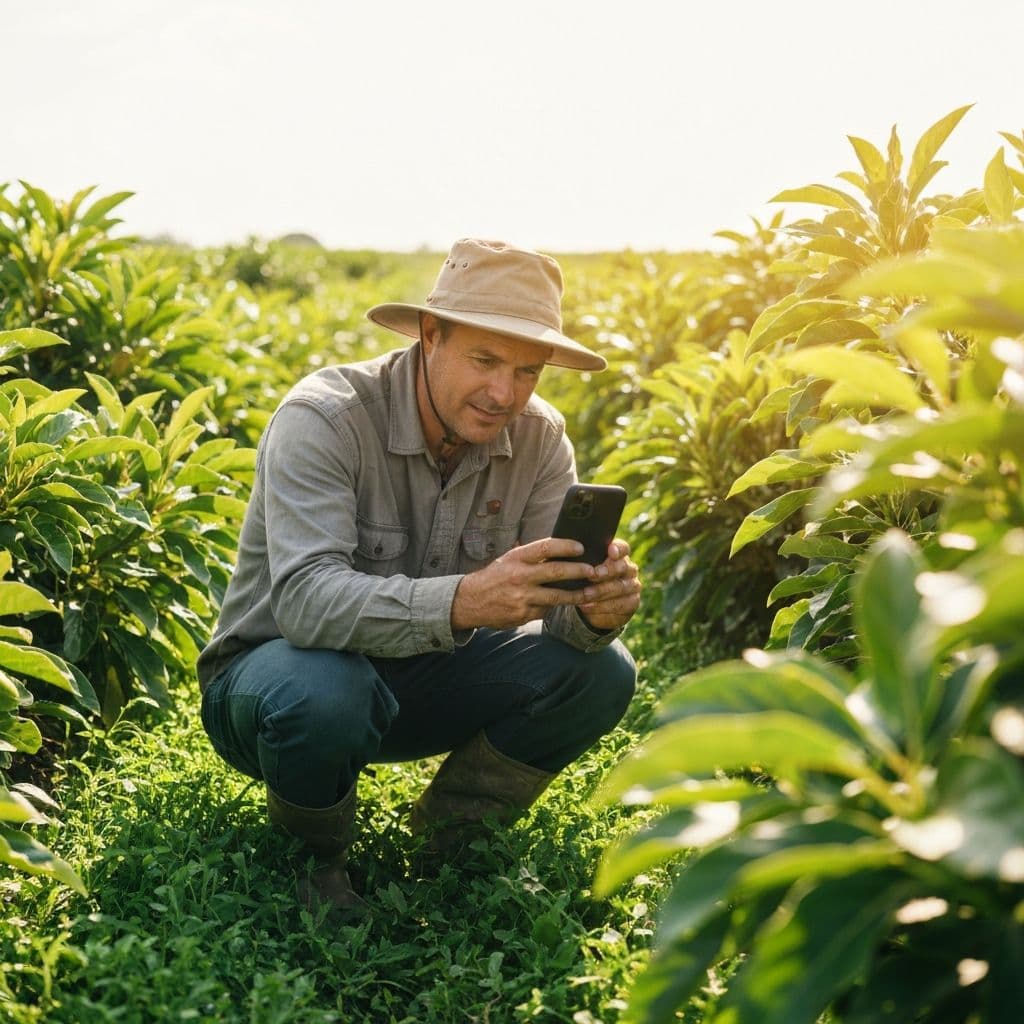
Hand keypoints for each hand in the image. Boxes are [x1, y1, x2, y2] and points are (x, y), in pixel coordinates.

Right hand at [451, 538, 596, 629]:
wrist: (470, 601)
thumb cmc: (495, 576)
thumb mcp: (509, 559)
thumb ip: (532, 556)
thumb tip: (560, 547)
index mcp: (516, 558)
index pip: (545, 547)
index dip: (565, 546)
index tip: (581, 547)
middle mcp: (519, 576)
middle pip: (555, 572)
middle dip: (578, 571)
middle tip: (593, 570)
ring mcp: (521, 597)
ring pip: (556, 596)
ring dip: (575, 595)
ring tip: (589, 592)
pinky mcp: (522, 615)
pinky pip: (545, 610)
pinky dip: (556, 606)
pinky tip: (566, 603)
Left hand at [577, 540, 641, 631]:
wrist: (591, 605)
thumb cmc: (585, 580)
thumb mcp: (582, 569)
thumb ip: (582, 561)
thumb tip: (569, 554)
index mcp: (619, 555)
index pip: (623, 548)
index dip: (618, 549)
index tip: (610, 552)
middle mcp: (629, 568)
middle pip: (622, 567)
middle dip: (607, 571)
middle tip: (592, 575)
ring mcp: (633, 585)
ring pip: (620, 587)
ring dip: (601, 591)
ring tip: (585, 594)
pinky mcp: (632, 602)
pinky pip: (620, 604)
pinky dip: (602, 606)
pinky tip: (588, 606)